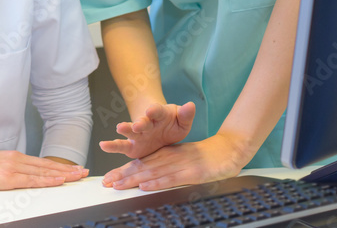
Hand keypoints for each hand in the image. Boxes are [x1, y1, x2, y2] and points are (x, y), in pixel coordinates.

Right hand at [0, 150, 87, 189]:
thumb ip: (7, 168)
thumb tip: (17, 175)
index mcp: (13, 156)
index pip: (42, 162)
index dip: (59, 166)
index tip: (73, 168)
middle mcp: (16, 159)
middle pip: (47, 165)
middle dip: (68, 169)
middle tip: (84, 172)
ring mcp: (12, 168)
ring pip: (44, 172)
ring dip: (64, 174)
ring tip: (78, 176)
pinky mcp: (6, 178)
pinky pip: (31, 180)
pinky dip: (47, 180)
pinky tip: (58, 180)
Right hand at [99, 102, 194, 159]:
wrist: (161, 131)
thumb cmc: (171, 124)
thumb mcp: (182, 121)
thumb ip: (185, 115)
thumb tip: (191, 105)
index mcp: (160, 116)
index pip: (158, 112)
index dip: (155, 111)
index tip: (152, 110)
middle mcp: (147, 123)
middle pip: (143, 122)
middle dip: (140, 123)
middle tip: (137, 125)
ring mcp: (138, 135)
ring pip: (130, 132)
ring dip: (126, 129)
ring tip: (119, 128)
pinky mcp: (132, 147)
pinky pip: (121, 146)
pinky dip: (112, 146)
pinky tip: (103, 145)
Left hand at [101, 132, 251, 190]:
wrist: (229, 149)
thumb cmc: (205, 156)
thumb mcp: (182, 158)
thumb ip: (166, 166)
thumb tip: (148, 176)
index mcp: (166, 154)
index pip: (141, 163)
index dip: (124, 171)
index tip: (109, 178)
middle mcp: (170, 158)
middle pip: (142, 167)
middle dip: (123, 176)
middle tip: (107, 182)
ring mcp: (180, 165)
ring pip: (153, 172)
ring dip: (134, 179)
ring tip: (118, 185)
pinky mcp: (192, 173)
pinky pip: (172, 178)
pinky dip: (158, 182)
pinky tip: (145, 185)